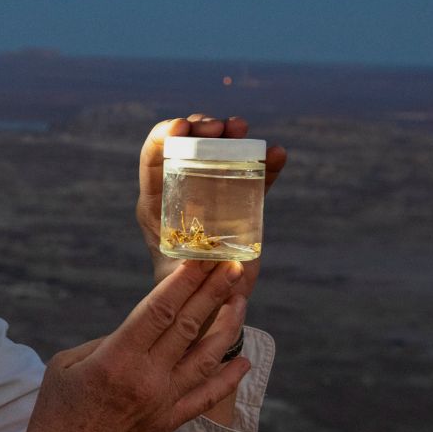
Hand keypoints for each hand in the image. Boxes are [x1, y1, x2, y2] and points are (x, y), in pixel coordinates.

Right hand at [12, 259, 250, 431]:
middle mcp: (147, 379)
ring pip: (206, 357)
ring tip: (240, 299)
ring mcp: (163, 403)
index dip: (184, 281)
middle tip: (233, 265)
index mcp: (116, 359)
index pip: (159, 310)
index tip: (202, 258)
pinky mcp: (170, 423)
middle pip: (189, 326)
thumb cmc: (56, 412)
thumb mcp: (67, 364)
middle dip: (213, 291)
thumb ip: (107, 341)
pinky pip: (207, 396)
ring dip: (227, 325)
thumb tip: (141, 331)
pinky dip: (228, 378)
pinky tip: (242, 360)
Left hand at [137, 114, 287, 292]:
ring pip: (219, 153)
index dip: (163, 135)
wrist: (208, 304)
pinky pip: (252, 176)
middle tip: (219, 127)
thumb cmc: (184, 293)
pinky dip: (266, 163)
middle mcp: (182, 191)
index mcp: (156, 203)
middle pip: (187, 146)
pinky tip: (278, 154)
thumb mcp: (175, 277)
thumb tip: (202, 255)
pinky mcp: (239, 202)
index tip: (182, 127)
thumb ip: (184, 266)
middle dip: (201, 127)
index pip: (153, 158)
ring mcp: (212, 193)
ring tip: (241, 127)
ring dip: (231, 136)